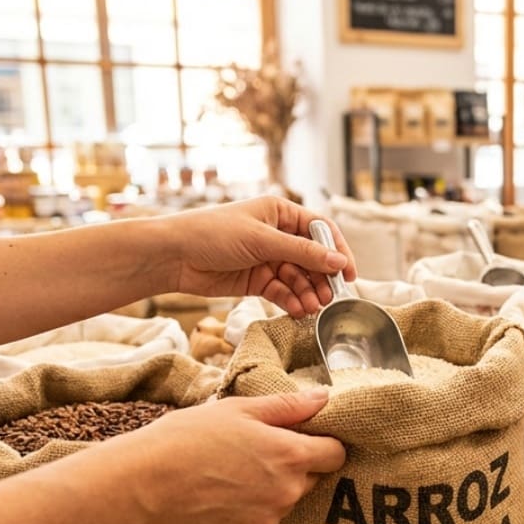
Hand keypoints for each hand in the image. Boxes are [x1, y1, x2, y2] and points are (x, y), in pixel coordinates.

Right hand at [119, 390, 345, 523]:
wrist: (144, 485)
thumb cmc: (188, 438)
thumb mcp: (238, 409)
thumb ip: (287, 406)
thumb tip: (323, 398)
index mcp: (290, 455)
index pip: (335, 454)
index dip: (323, 443)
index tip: (305, 437)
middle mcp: (288, 492)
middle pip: (312, 478)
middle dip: (294, 465)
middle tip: (256, 452)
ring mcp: (269, 519)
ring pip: (285, 500)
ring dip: (271, 488)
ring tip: (232, 472)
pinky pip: (262, 519)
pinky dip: (250, 509)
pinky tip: (221, 494)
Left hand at [161, 196, 357, 318]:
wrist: (173, 256)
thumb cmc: (213, 234)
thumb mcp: (262, 240)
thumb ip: (302, 253)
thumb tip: (339, 262)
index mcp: (280, 212)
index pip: (320, 230)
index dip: (338, 251)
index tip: (349, 274)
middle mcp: (277, 234)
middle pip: (313, 257)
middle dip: (323, 278)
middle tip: (331, 298)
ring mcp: (267, 258)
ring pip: (299, 278)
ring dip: (308, 292)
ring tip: (314, 308)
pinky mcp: (257, 280)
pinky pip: (283, 291)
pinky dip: (292, 301)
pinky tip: (298, 311)